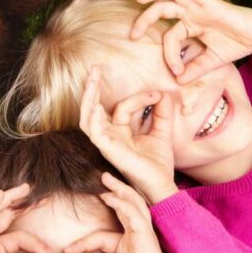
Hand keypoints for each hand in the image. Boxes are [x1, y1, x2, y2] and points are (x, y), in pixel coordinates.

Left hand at [63, 173, 178, 252]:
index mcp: (127, 248)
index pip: (102, 237)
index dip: (82, 243)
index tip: (66, 252)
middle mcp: (136, 238)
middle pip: (124, 209)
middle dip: (113, 193)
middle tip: (101, 178)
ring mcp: (142, 236)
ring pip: (132, 206)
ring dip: (120, 190)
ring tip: (107, 178)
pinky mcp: (146, 237)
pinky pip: (134, 214)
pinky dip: (124, 202)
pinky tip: (112, 195)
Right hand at [79, 67, 177, 203]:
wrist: (162, 184)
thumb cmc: (159, 163)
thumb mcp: (163, 131)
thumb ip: (162, 112)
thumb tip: (163, 94)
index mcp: (120, 132)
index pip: (122, 107)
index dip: (139, 97)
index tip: (158, 95)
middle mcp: (110, 137)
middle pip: (94, 109)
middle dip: (93, 88)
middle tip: (95, 68)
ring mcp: (106, 144)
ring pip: (88, 118)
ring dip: (88, 98)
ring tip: (91, 81)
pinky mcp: (108, 151)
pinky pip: (94, 133)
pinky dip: (93, 119)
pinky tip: (95, 106)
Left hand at [130, 0, 251, 83]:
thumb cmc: (237, 44)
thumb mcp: (211, 61)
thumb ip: (194, 69)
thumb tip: (178, 81)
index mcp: (190, 25)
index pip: (170, 36)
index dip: (169, 54)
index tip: (177, 71)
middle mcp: (191, 13)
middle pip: (162, 11)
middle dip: (145, 20)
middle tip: (133, 34)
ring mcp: (199, 6)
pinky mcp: (210, 1)